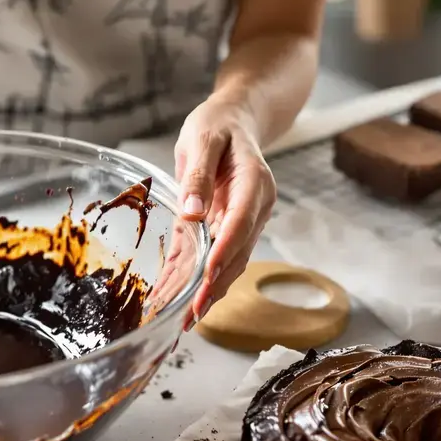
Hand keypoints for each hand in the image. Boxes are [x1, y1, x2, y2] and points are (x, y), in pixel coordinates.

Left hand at [171, 97, 276, 328]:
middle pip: (238, 253)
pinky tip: (183, 299)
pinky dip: (202, 279)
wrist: (236, 120)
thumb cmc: (219, 126)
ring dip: (211, 291)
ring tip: (186, 319)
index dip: (224, 253)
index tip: (206, 278)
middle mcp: (256, 208)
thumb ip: (199, 174)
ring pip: (232, 262)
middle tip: (191, 315)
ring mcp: (247, 220)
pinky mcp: (233, 228)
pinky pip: (219, 257)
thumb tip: (192, 209)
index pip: (240, 224)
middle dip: (215, 286)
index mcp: (254, 183)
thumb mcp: (203, 138)